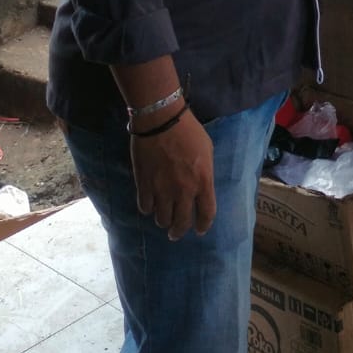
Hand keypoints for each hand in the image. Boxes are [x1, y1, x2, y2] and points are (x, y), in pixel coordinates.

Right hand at [131, 110, 216, 238]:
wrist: (161, 120)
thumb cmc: (188, 131)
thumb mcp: (207, 151)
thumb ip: (205, 173)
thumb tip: (201, 187)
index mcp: (203, 181)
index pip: (206, 214)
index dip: (203, 226)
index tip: (200, 230)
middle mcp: (184, 190)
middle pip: (182, 223)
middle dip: (179, 231)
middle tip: (175, 233)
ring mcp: (163, 189)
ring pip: (162, 219)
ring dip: (163, 221)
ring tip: (163, 218)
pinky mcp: (144, 185)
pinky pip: (145, 207)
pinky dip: (148, 209)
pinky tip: (149, 204)